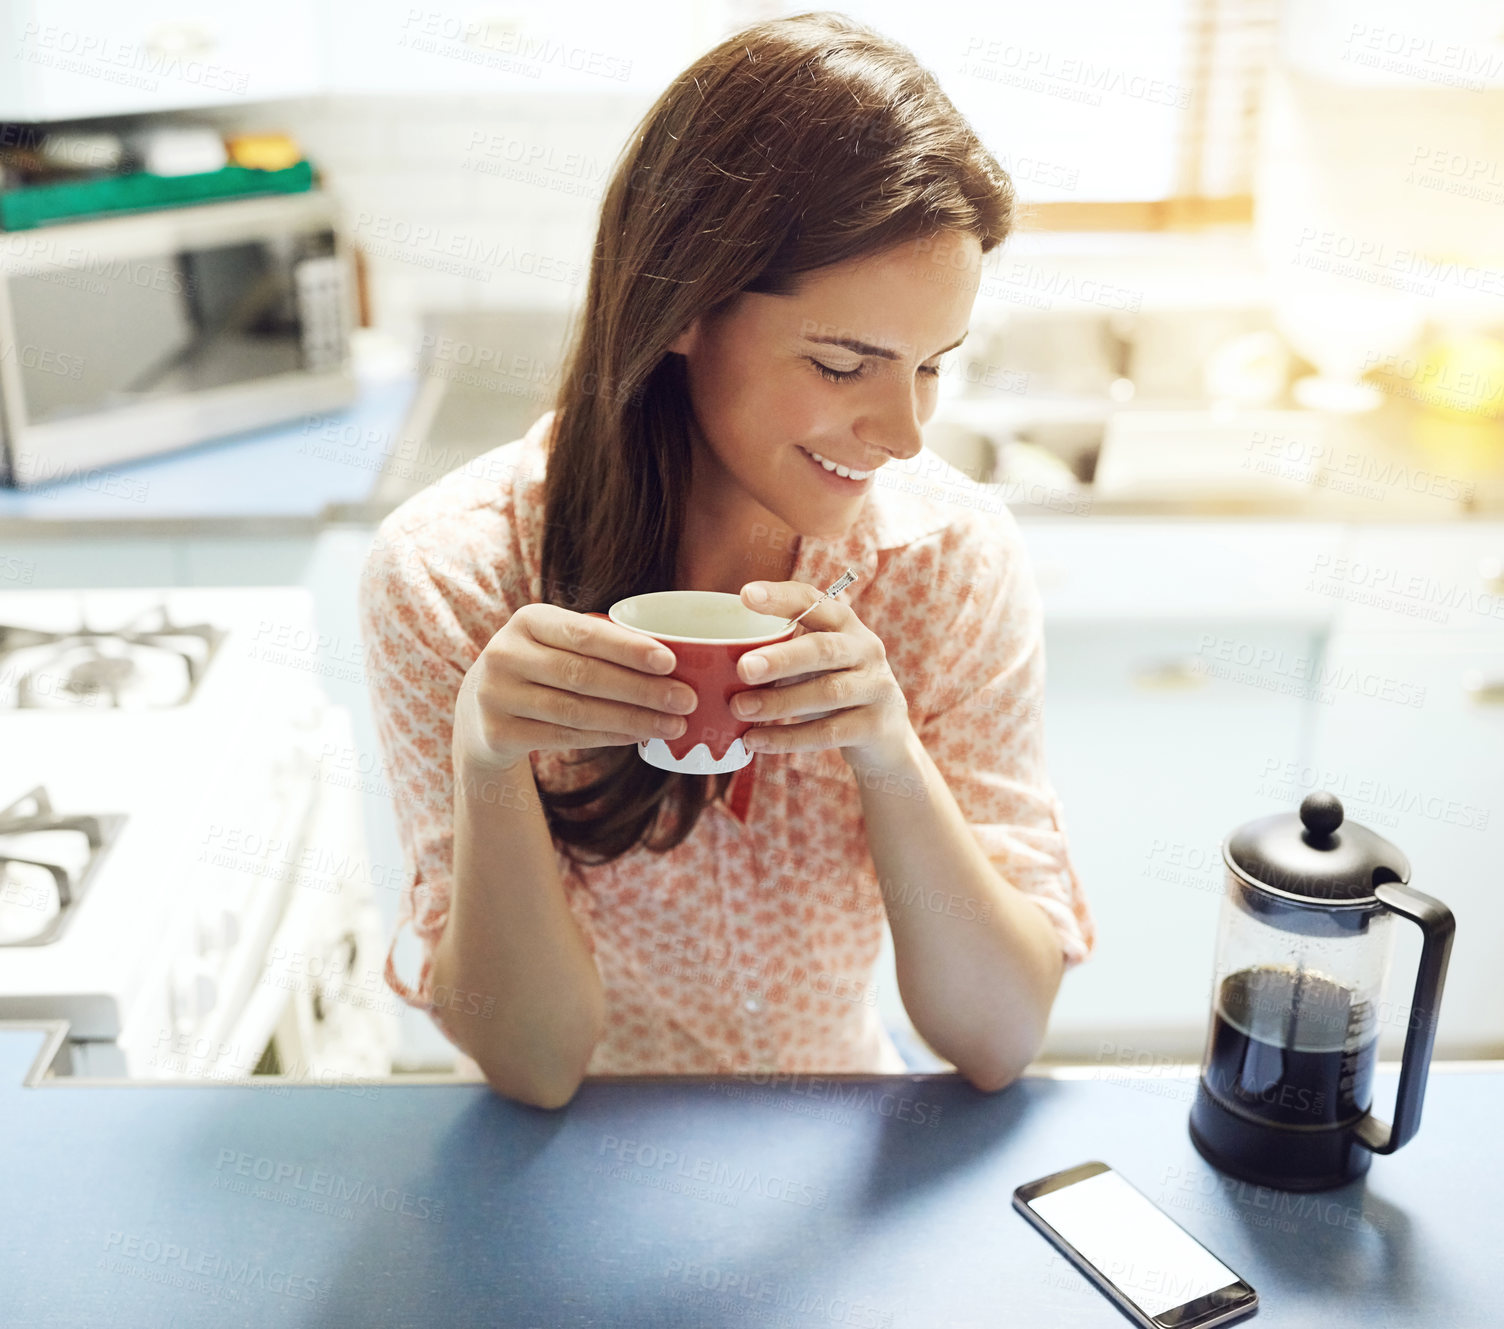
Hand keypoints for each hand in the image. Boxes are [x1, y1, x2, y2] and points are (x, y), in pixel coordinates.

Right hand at [454, 604, 698, 769]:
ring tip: (673, 724)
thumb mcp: (556, 643)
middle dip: (642, 689)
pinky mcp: (497, 733)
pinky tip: (638, 737)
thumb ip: (599, 644)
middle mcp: (505, 653)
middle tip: (685, 700)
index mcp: (528, 620)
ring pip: (576, 710)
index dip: (628, 648)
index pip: (584, 634)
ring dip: (632, 719)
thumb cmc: (542, 668)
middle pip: (584, 675)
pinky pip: (564, 737)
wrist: (480, 710)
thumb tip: (673, 661)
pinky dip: (607, 736)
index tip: (671, 661)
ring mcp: (496, 694)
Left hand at [733, 580, 912, 769]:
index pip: (814, 601)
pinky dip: (788, 738)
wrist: (884, 736)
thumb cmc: (833, 687)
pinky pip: (828, 732)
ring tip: (740, 709)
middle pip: (824, 649)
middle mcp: (866, 649)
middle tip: (743, 668)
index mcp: (844, 624)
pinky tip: (755, 740)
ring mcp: (875, 687)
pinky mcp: (875, 726)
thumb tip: (714, 656)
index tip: (745, 595)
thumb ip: (780, 651)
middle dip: (782, 658)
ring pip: (827, 692)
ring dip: (779, 702)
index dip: (782, 597)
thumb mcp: (814, 662)